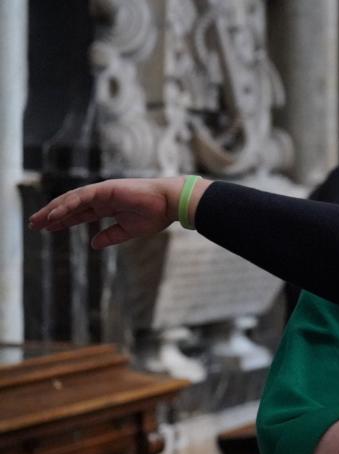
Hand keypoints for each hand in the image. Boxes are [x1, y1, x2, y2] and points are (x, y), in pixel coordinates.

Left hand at [28, 177, 209, 248]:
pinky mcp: (105, 189)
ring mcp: (102, 192)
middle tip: (34, 224)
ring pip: (71, 200)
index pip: (79, 213)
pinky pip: (81, 197)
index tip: (48, 228)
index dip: (63, 220)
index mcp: (107, 206)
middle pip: (70, 205)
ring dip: (53, 210)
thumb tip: (93, 244)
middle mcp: (101, 197)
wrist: (169, 204)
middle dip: (52, 215)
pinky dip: (67, 205)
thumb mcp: (128, 231)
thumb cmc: (155, 215)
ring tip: (37, 220)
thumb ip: (110, 236)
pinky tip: (54, 214)